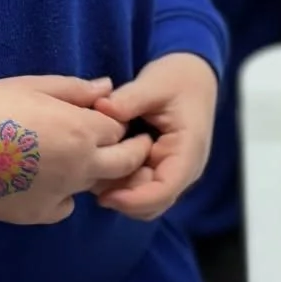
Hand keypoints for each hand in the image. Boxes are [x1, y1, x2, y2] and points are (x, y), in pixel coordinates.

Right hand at [0, 76, 150, 225]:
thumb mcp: (31, 85)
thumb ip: (75, 89)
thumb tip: (108, 87)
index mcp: (80, 129)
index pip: (119, 127)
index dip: (113, 122)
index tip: (104, 119)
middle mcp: (79, 165)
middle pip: (125, 163)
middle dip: (130, 152)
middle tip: (120, 146)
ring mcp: (61, 193)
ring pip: (94, 185)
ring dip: (90, 173)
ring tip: (62, 159)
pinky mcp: (39, 214)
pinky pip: (64, 207)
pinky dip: (60, 196)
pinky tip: (39, 181)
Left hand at [92, 54, 218, 222]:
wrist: (191, 78)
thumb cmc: (177, 81)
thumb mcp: (155, 83)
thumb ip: (130, 98)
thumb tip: (101, 108)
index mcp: (187, 152)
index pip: (164, 190)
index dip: (134, 199)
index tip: (103, 195)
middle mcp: (181, 170)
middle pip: (151, 203)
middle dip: (121, 196)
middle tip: (89, 177)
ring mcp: (169, 173)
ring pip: (142, 201)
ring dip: (117, 191)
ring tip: (92, 168)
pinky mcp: (157, 170)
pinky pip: (137, 188)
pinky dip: (118, 183)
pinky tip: (100, 163)